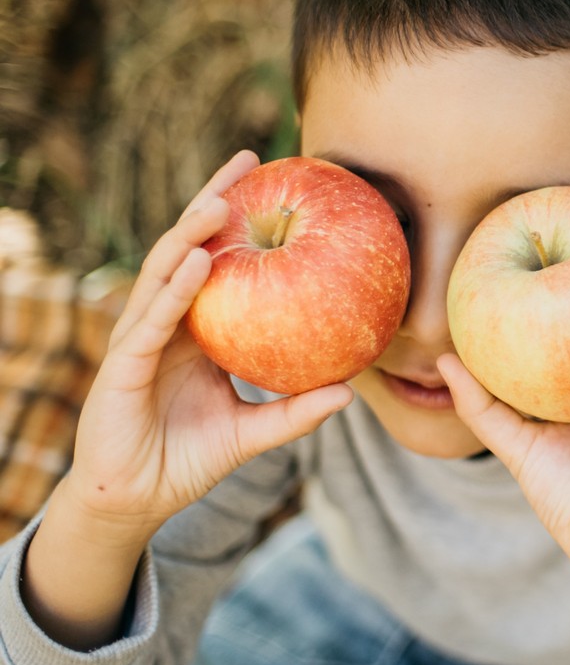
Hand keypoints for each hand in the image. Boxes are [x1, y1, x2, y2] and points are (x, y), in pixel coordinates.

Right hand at [59, 149, 352, 544]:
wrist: (134, 503)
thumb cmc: (186, 460)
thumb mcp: (254, 434)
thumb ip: (295, 412)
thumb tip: (352, 391)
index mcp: (193, 330)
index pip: (216, 259)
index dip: (239, 220)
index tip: (274, 179)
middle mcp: (164, 324)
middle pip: (187, 249)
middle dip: (213, 202)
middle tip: (248, 160)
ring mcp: (139, 341)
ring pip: (164, 274)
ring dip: (191, 235)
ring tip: (223, 201)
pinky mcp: (121, 367)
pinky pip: (152, 322)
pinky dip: (175, 290)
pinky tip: (198, 263)